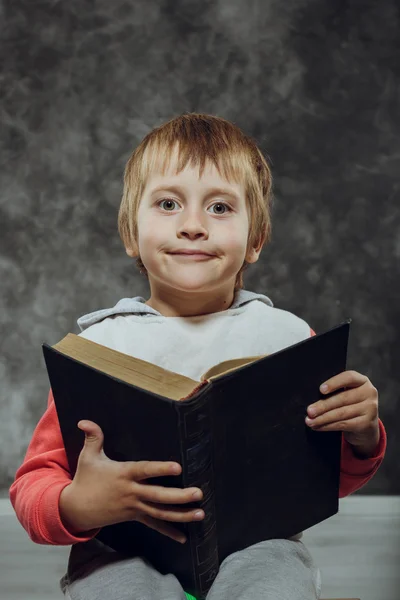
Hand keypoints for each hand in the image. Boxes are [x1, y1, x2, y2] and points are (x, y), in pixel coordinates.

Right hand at [59, 420, 203, 543]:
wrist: (75, 509)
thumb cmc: (85, 479)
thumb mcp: (88, 457)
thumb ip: (92, 437)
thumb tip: (84, 421)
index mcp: (123, 474)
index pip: (145, 471)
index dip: (160, 469)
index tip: (177, 467)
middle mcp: (131, 492)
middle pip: (158, 495)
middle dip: (179, 496)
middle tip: (198, 493)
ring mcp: (134, 507)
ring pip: (160, 512)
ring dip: (181, 514)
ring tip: (200, 514)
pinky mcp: (134, 517)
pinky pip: (154, 525)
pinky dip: (169, 531)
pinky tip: (184, 537)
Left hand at [305, 370, 379, 455]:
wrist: (366, 426)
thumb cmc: (351, 405)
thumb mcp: (348, 393)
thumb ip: (336, 391)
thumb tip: (313, 398)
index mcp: (362, 381)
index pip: (349, 377)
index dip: (334, 383)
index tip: (321, 389)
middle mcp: (369, 393)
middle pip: (343, 398)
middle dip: (323, 405)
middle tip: (309, 411)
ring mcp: (370, 409)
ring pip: (341, 413)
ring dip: (323, 418)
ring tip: (310, 421)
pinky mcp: (367, 423)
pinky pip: (344, 424)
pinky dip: (328, 426)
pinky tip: (318, 426)